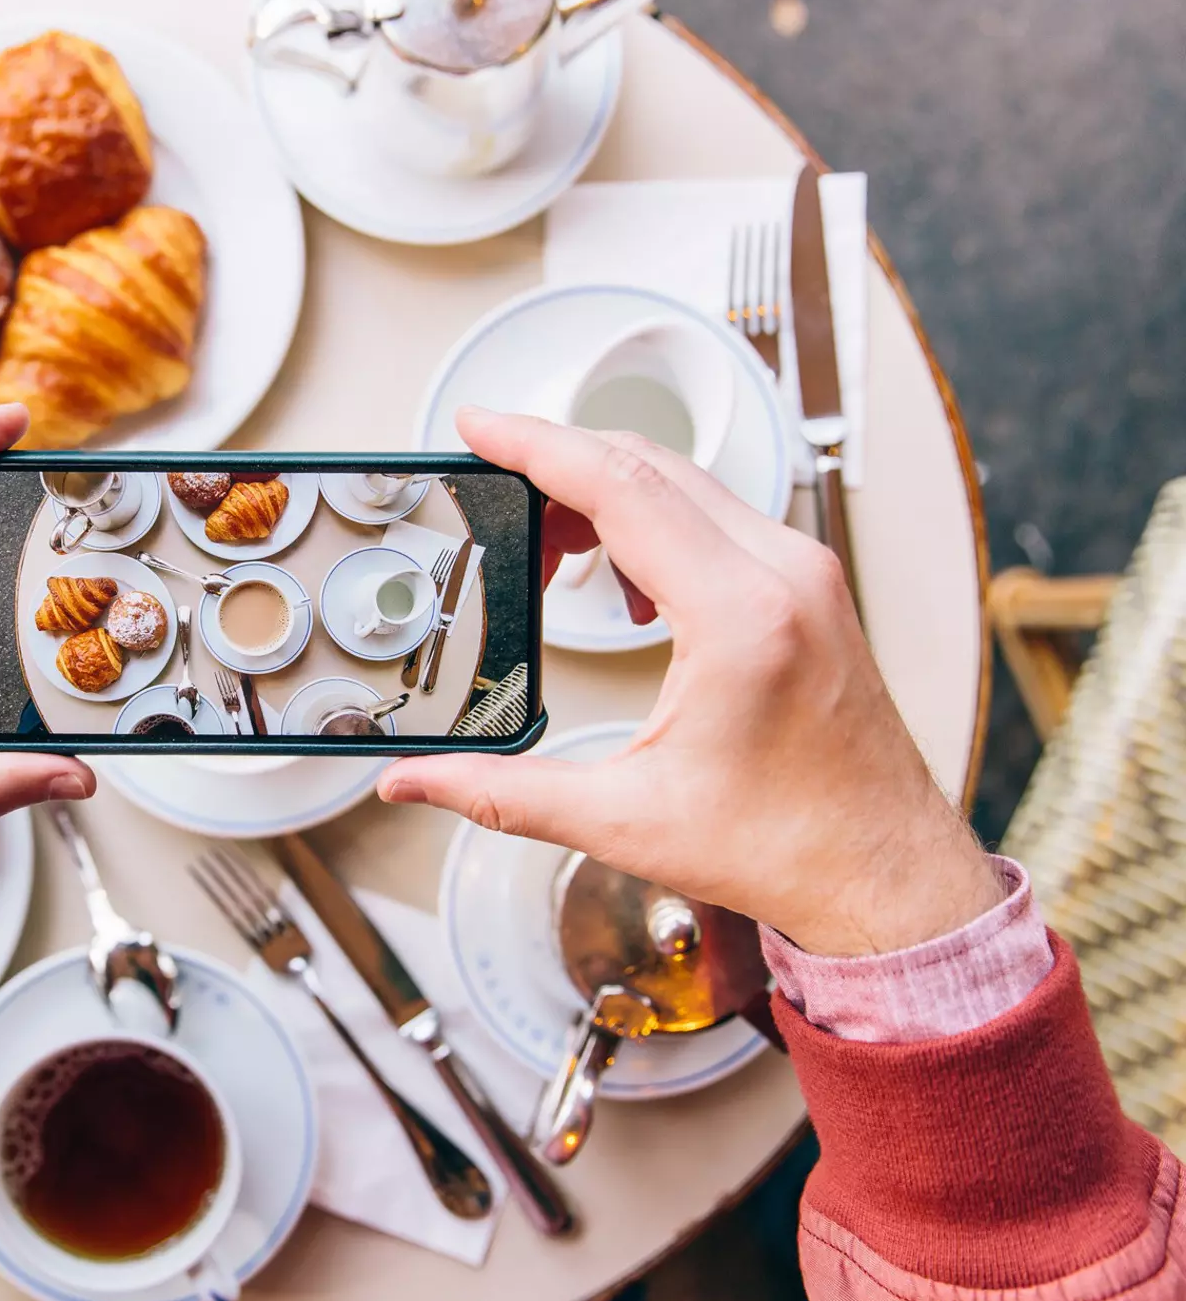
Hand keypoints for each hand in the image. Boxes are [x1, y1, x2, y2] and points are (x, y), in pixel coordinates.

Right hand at [381, 407, 1001, 957]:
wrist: (886, 876)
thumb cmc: (788, 848)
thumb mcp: (624, 821)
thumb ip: (502, 793)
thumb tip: (413, 783)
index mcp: (740, 616)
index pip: (620, 487)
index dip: (535, 445)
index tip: (477, 424)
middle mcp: (784, 574)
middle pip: (648, 466)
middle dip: (557, 464)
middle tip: (490, 491)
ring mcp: (806, 573)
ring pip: (685, 483)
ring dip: (606, 493)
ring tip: (548, 549)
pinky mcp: (811, 586)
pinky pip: (719, 515)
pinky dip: (654, 520)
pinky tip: (622, 580)